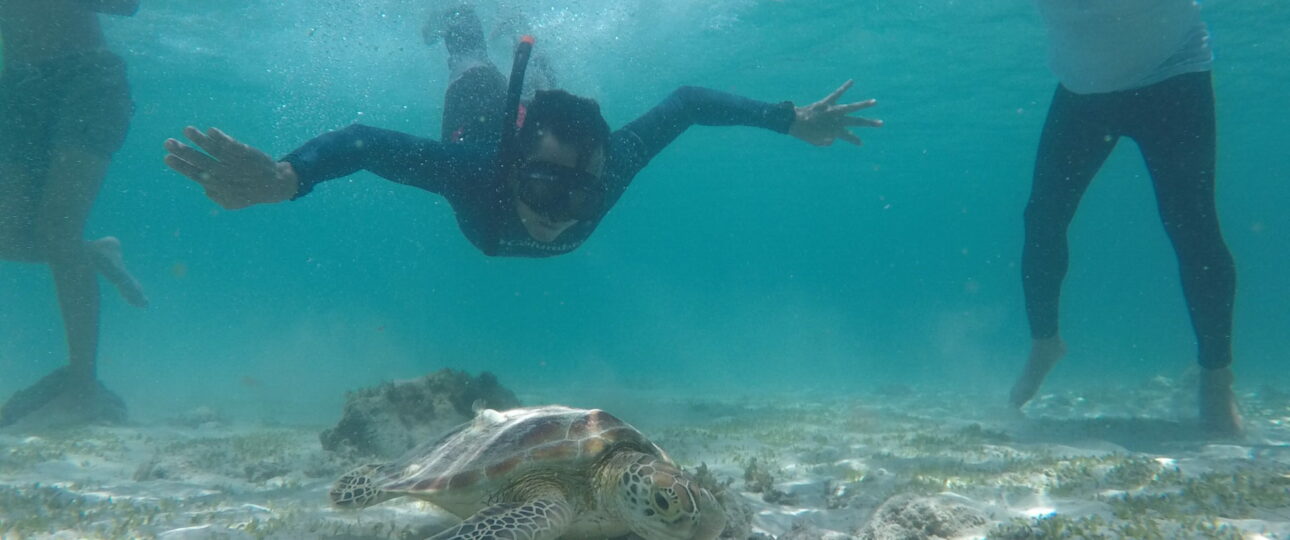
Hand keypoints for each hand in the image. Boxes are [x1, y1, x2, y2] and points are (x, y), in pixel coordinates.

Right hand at [163, 126, 297, 209]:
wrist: (276, 184)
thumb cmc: (249, 193)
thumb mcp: (232, 203)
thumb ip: (215, 196)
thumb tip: (203, 186)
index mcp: (218, 186)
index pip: (196, 175)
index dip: (182, 167)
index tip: (167, 157)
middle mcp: (225, 174)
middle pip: (201, 162)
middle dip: (184, 152)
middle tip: (168, 143)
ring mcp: (235, 162)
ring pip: (215, 150)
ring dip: (199, 140)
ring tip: (186, 130)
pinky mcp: (245, 152)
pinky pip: (232, 145)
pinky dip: (221, 139)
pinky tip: (210, 131)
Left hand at [789, 80, 881, 146]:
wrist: (794, 123)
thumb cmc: (805, 133)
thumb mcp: (817, 142)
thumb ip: (826, 141)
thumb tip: (832, 138)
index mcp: (835, 131)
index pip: (849, 137)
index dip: (855, 140)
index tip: (860, 143)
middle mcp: (837, 120)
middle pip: (856, 121)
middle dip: (869, 123)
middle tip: (881, 123)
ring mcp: (833, 111)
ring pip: (851, 107)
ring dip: (863, 105)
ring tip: (874, 101)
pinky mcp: (826, 103)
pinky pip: (837, 94)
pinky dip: (844, 88)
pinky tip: (852, 81)